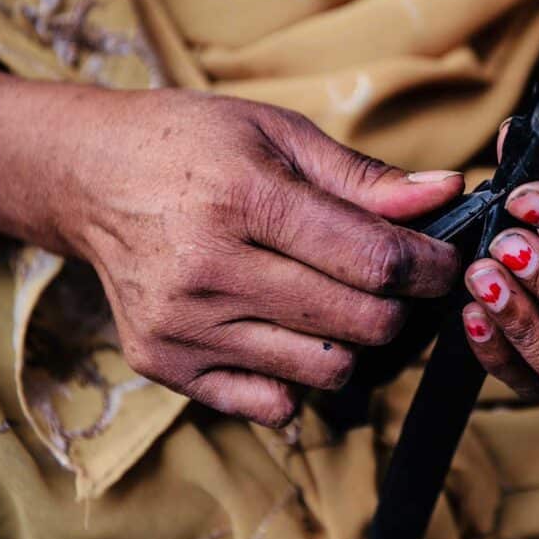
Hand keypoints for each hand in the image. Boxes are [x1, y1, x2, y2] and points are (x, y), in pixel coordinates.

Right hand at [0, 79, 461, 425]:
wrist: (91, 175)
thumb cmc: (194, 144)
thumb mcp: (280, 135)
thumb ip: (365, 176)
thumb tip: (447, 193)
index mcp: (245, 198)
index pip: (376, 261)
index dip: (431, 266)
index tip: (444, 260)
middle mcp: (209, 270)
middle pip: (362, 323)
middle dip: (400, 305)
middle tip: (394, 279)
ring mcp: (184, 326)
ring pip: (327, 370)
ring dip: (353, 340)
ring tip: (336, 299)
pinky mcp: (166, 363)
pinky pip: (271, 403)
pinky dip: (299, 376)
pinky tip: (288, 331)